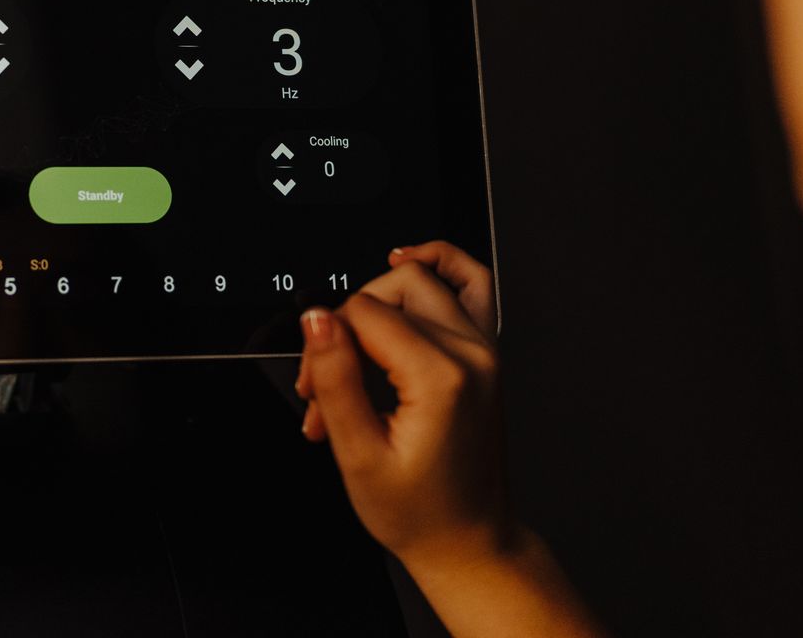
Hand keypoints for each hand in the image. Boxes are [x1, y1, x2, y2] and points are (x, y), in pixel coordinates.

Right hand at [296, 241, 505, 566]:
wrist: (468, 541)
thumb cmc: (420, 512)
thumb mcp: (358, 455)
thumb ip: (335, 379)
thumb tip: (316, 320)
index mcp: (441, 377)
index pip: (363, 312)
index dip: (325, 343)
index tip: (315, 388)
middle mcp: (472, 354)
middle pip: (387, 292)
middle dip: (346, 327)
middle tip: (326, 381)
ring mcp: (485, 350)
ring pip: (422, 281)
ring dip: (378, 306)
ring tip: (356, 341)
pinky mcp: (487, 353)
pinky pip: (472, 284)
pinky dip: (440, 265)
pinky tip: (409, 262)